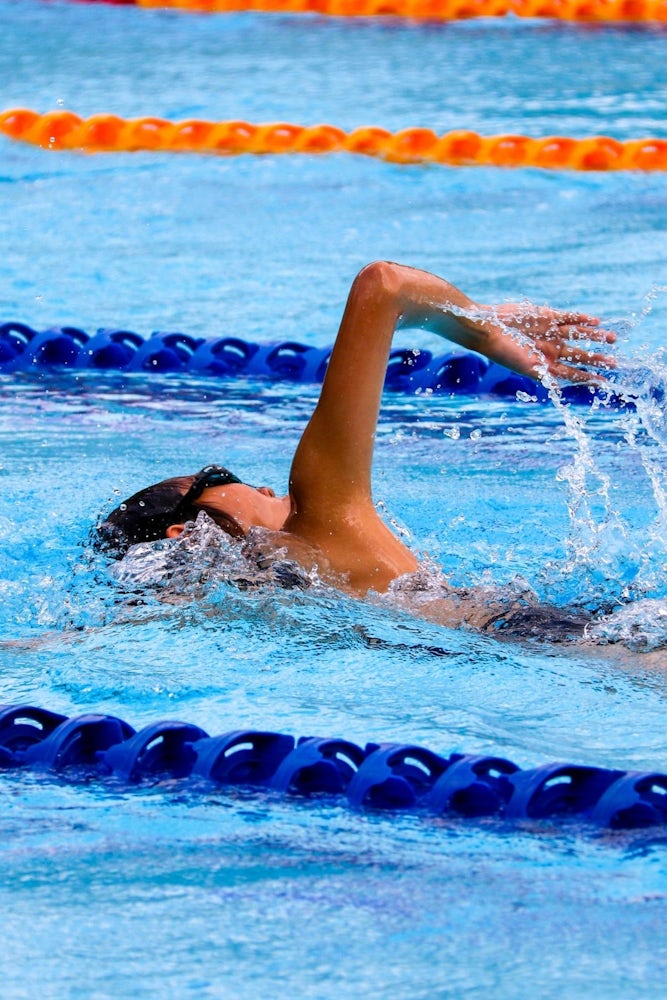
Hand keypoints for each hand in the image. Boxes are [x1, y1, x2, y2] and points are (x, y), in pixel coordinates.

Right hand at [479, 302, 616, 383]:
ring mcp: (550, 332)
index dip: (588, 378)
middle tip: (614, 363)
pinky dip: (582, 319)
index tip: (603, 382)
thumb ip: (543, 375)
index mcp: (545, 364)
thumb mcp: (524, 367)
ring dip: (595, 337)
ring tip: (612, 338)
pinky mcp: (546, 316)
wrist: (488, 328)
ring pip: (579, 335)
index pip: (572, 373)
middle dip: (596, 359)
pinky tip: (595, 321)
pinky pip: (569, 318)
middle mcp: (550, 349)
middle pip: (579, 355)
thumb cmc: (503, 352)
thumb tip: (558, 387)